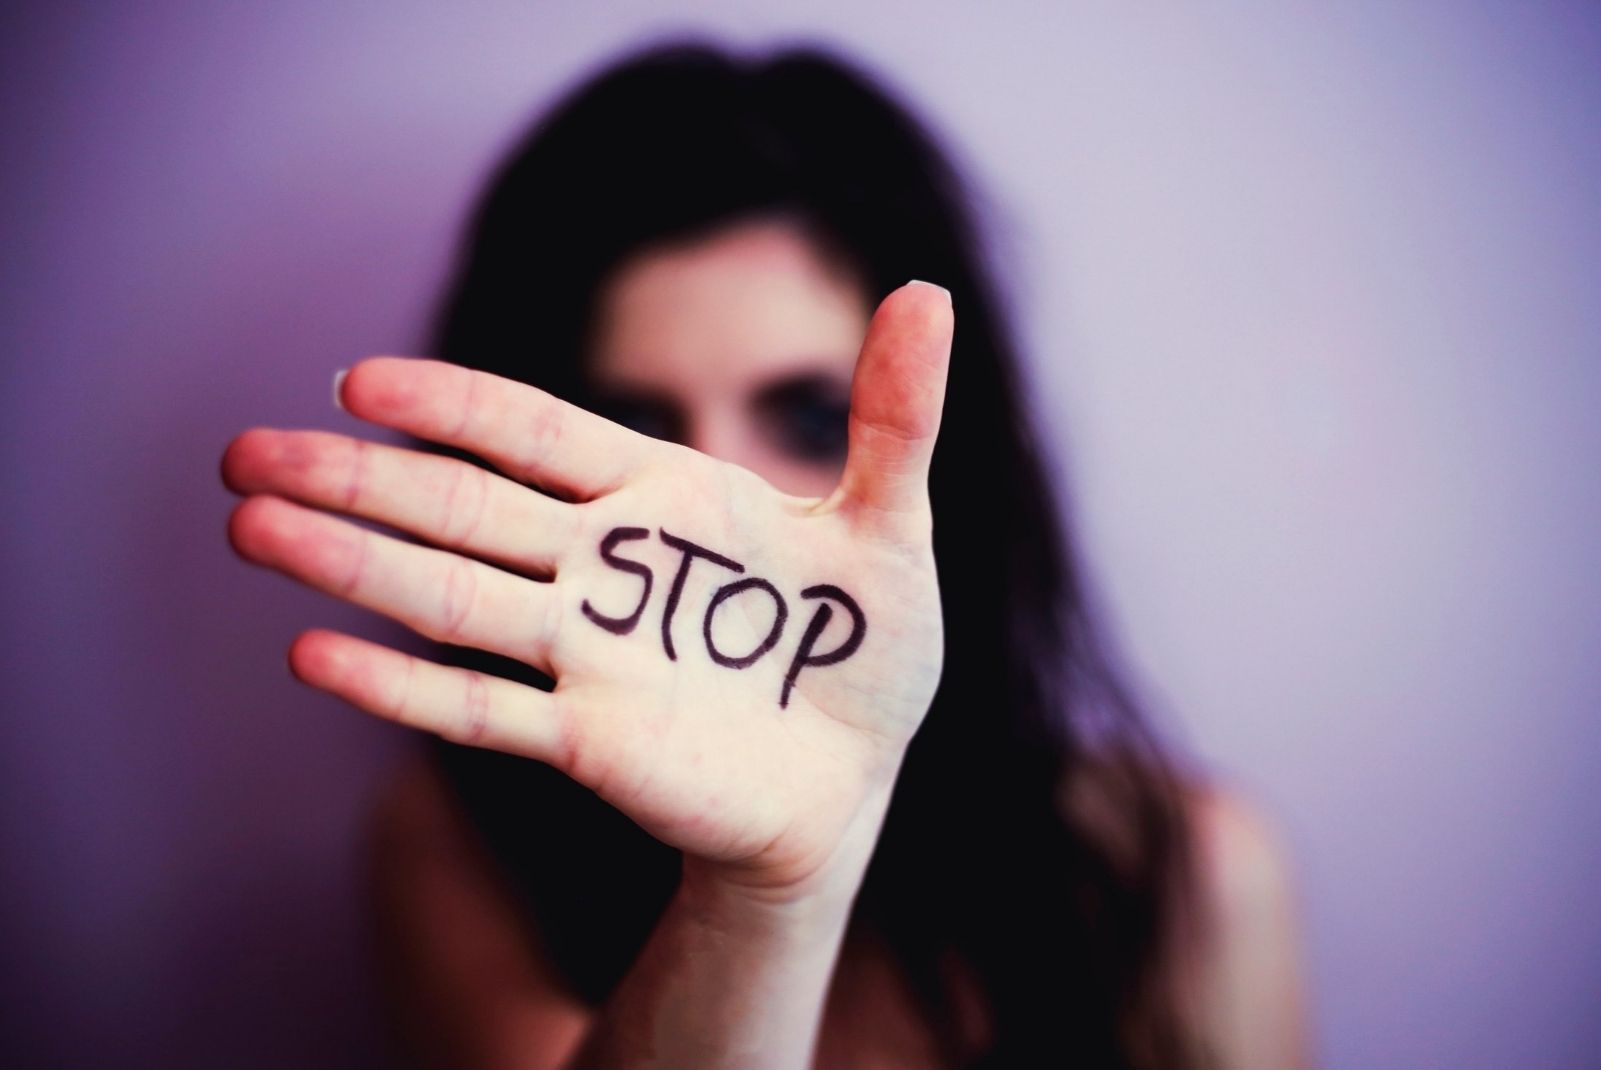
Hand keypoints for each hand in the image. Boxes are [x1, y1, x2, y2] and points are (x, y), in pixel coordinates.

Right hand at [223, 281, 952, 906]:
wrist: (856, 776)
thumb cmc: (868, 647)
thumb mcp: (895, 526)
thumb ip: (893, 417)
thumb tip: (926, 290)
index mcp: (663, 497)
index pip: (538, 435)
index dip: (451, 406)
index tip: (358, 382)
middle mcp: (605, 567)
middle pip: (461, 509)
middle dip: (355, 482)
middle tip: (244, 453)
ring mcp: (590, 655)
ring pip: (450, 601)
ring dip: (348, 566)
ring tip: (247, 529)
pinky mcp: (591, 743)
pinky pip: (482, 711)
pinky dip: (402, 688)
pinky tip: (313, 656)